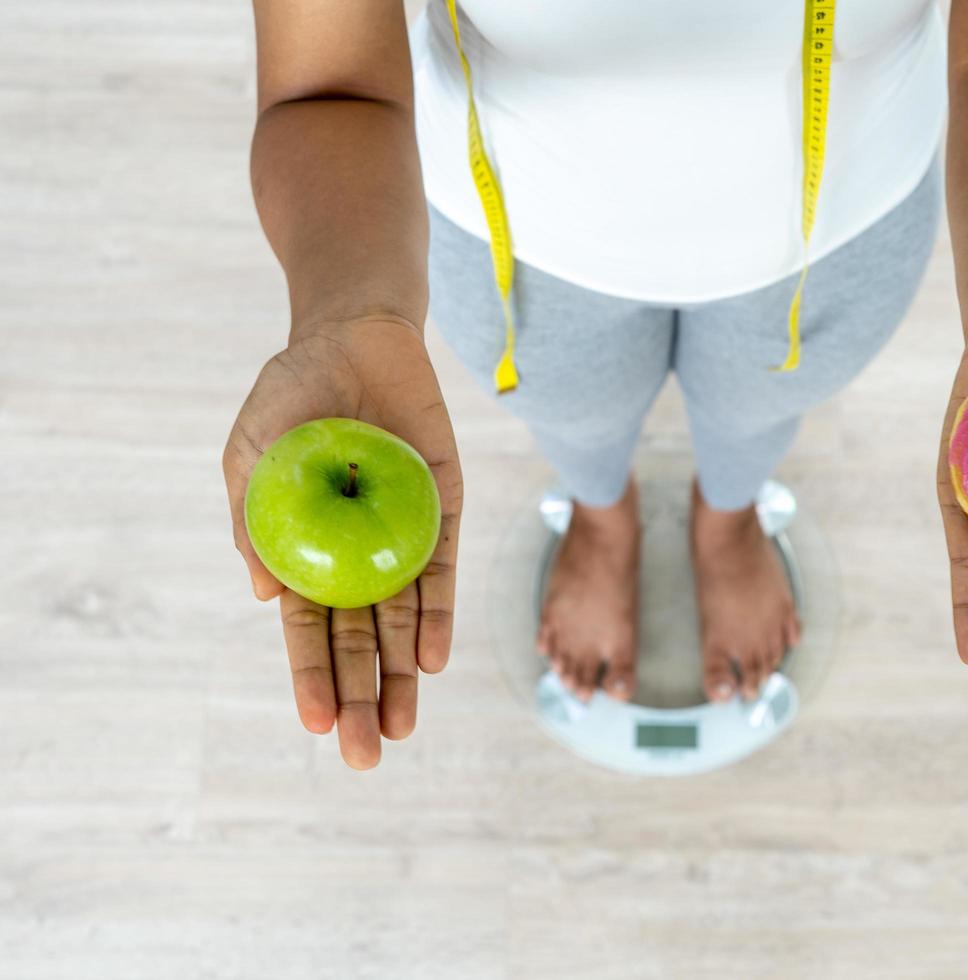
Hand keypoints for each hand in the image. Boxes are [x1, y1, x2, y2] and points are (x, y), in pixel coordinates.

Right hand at [223, 317, 463, 768]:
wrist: (355, 336)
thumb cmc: (292, 394)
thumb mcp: (252, 452)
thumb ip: (252, 519)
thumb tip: (263, 594)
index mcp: (304, 551)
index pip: (308, 630)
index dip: (311, 677)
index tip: (317, 725)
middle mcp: (356, 556)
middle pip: (358, 641)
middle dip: (361, 698)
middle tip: (366, 755)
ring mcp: (401, 538)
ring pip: (403, 621)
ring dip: (403, 676)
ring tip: (402, 728)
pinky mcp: (442, 512)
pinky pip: (441, 572)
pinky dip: (437, 615)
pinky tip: (433, 659)